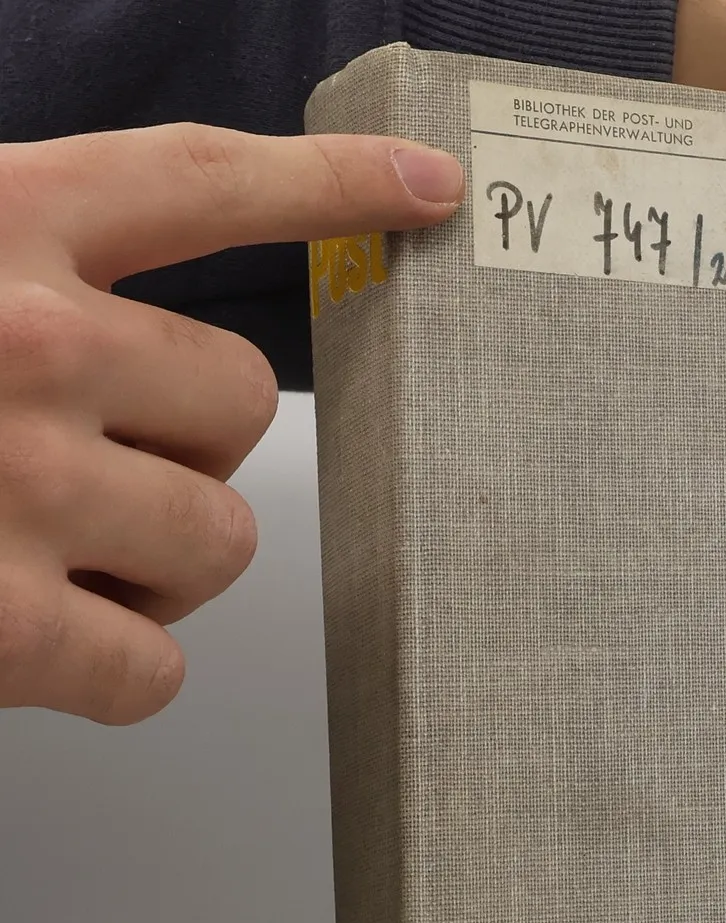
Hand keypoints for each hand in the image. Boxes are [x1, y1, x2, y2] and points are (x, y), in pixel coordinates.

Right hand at [0, 125, 464, 723]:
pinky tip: (37, 644)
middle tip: (92, 468)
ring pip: (217, 540)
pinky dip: (114, 675)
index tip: (421, 192)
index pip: (198, 182)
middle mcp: (17, 337)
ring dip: (154, 565)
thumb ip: (7, 261)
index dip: (328, 184)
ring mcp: (14, 482)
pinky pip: (153, 669)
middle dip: (182, 450)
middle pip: (236, 404)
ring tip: (45, 555)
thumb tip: (110, 315)